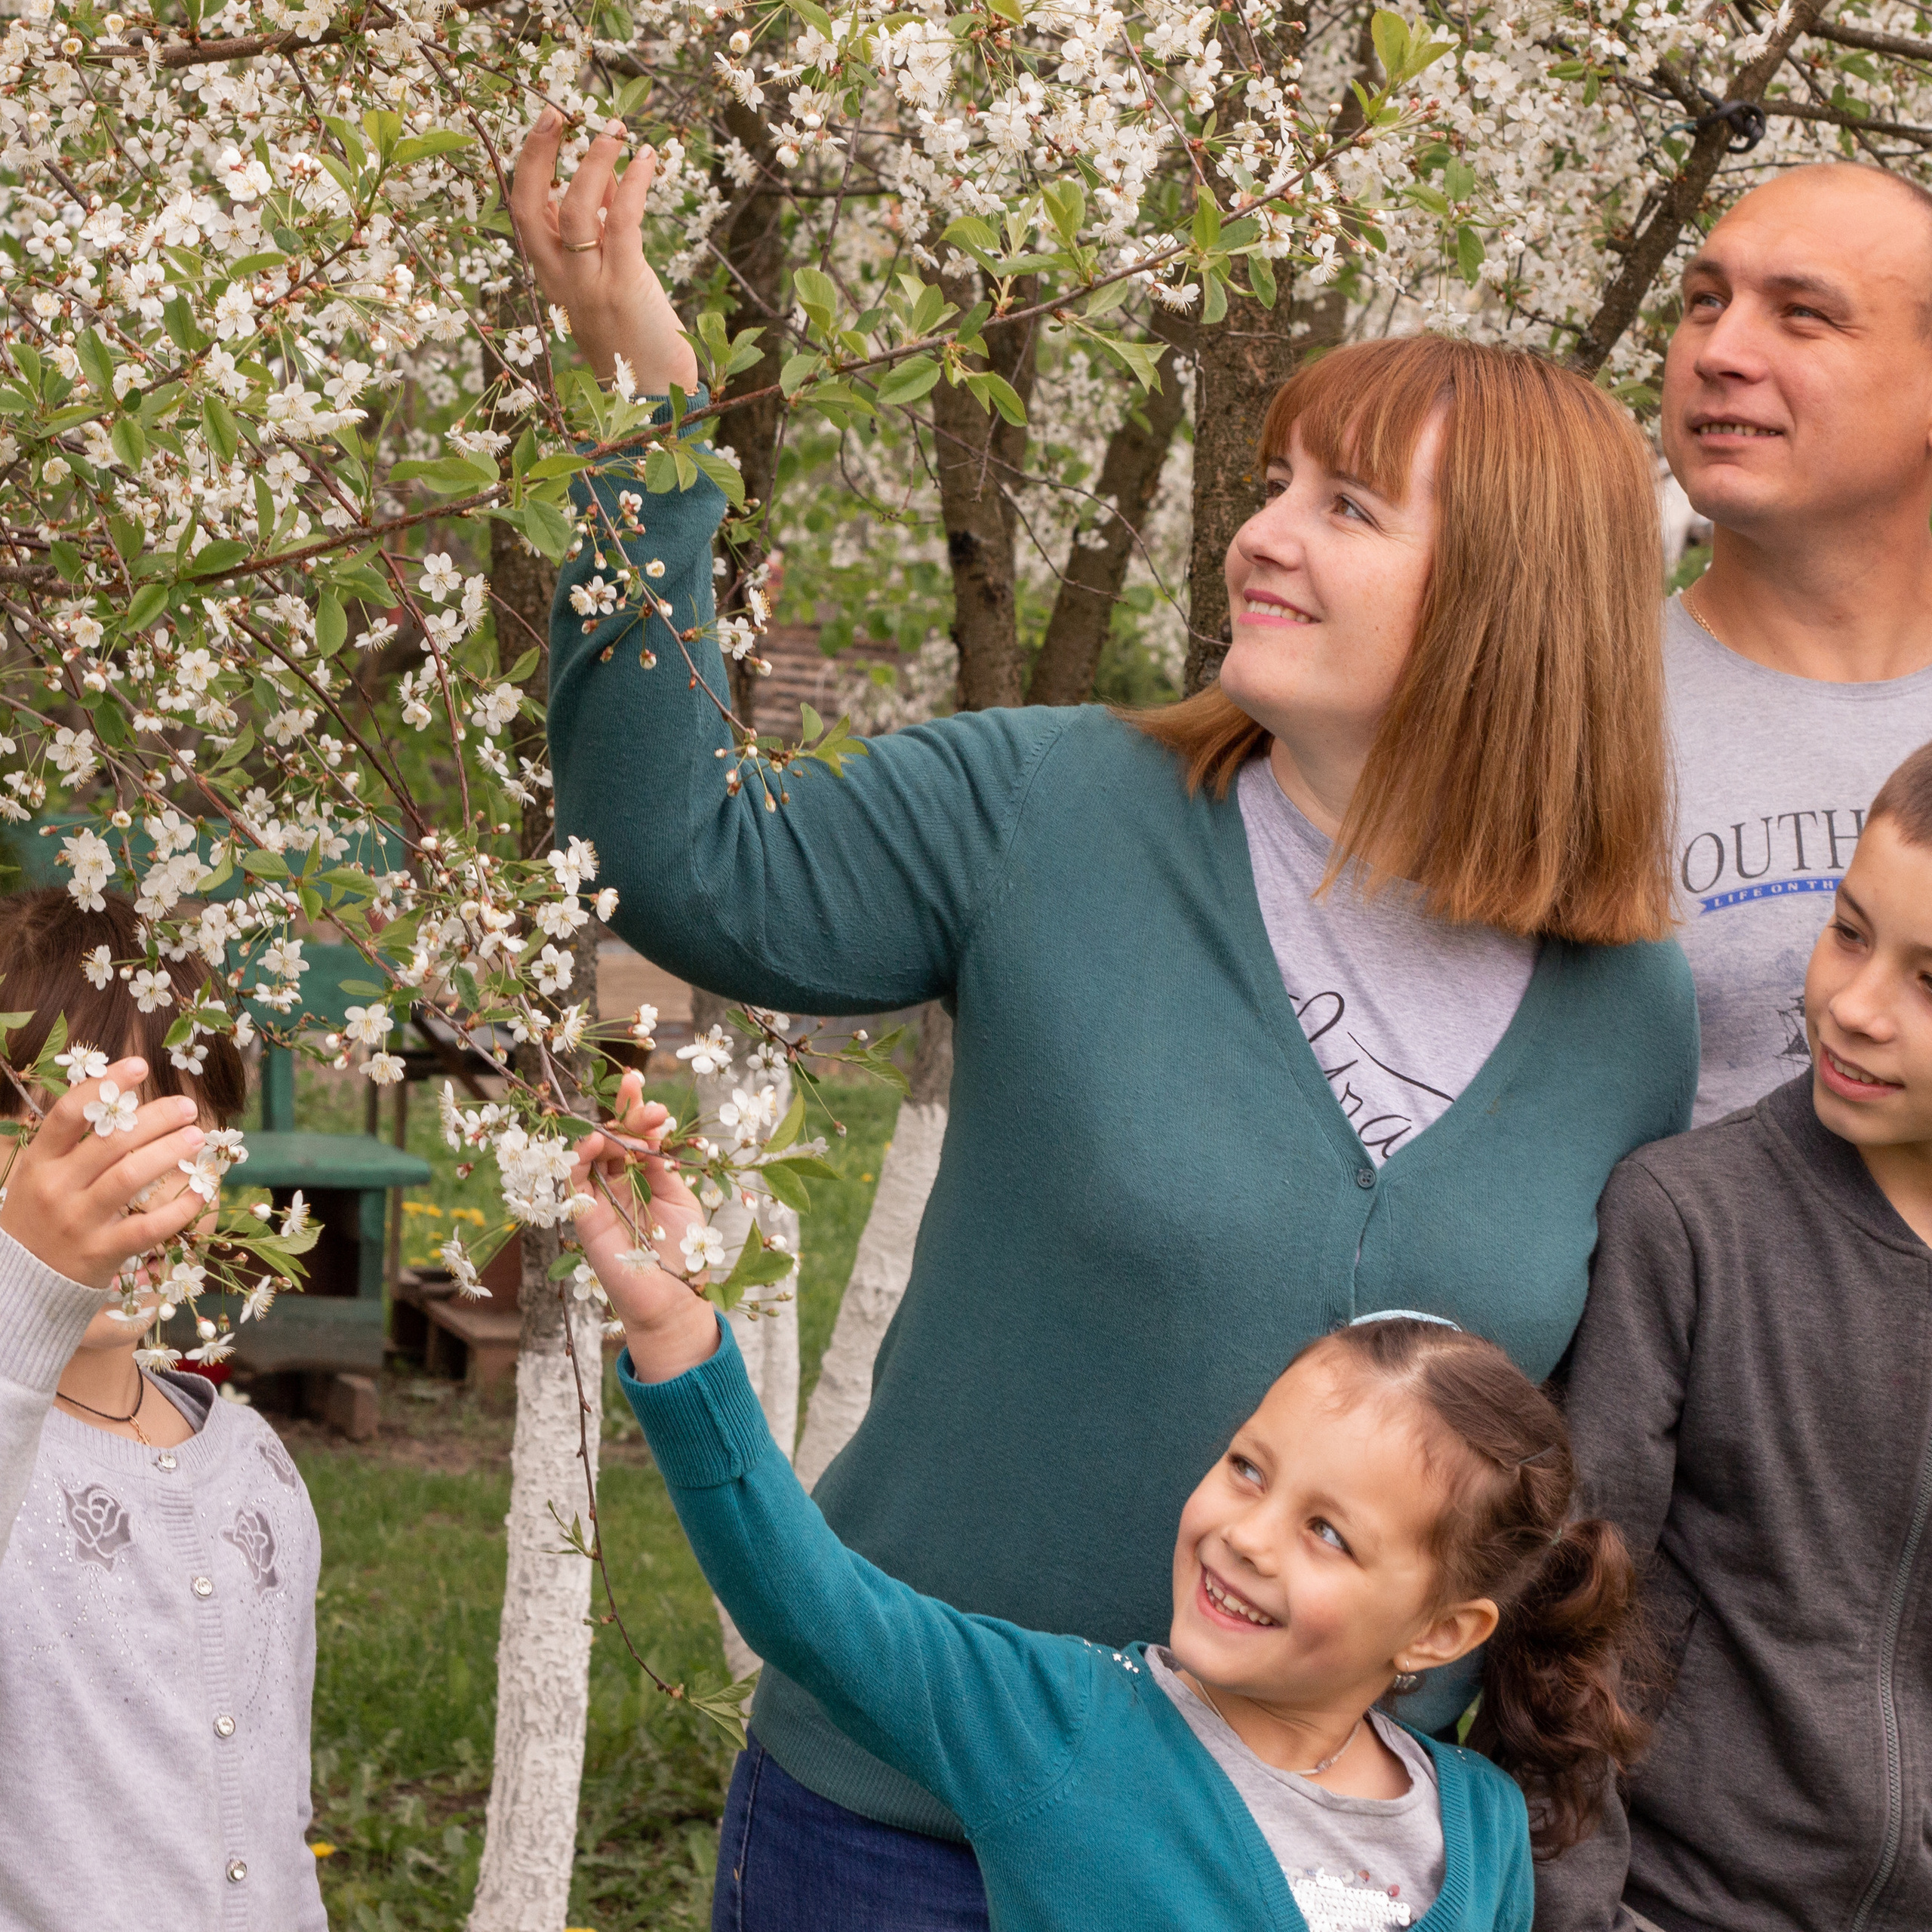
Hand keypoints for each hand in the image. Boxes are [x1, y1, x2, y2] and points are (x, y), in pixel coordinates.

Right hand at [0, 1059, 209, 1290]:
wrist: (17, 1283)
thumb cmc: (39, 1217)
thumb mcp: (40, 1175)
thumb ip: (72, 1144)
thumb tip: (122, 1098)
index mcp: (39, 1163)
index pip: (69, 1114)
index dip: (106, 1085)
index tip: (141, 1065)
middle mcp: (56, 1188)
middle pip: (110, 1141)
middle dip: (155, 1118)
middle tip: (187, 1107)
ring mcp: (78, 1222)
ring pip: (131, 1177)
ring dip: (170, 1152)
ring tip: (196, 1135)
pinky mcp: (101, 1253)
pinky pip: (148, 1227)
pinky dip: (179, 1207)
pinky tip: (199, 1191)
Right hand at [511, 107, 700, 390]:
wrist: (651, 395)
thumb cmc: (633, 335)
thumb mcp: (607, 277)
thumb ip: (599, 234)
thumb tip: (605, 181)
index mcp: (550, 273)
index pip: (523, 209)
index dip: (530, 162)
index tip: (549, 123)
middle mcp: (560, 277)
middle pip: (532, 205)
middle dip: (542, 153)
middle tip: (563, 112)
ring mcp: (588, 284)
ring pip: (576, 208)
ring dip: (595, 163)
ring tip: (618, 132)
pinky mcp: (622, 288)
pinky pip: (621, 222)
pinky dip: (633, 185)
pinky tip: (647, 161)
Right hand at [571, 1071, 718, 1380]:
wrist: (674, 1302)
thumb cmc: (681, 1254)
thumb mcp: (679, 1199)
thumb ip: (662, 1167)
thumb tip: (654, 1133)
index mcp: (638, 1178)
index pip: (630, 1135)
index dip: (632, 1109)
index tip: (638, 1082)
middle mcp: (614, 1185)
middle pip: (608, 1138)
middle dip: (623, 1113)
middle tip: (642, 1098)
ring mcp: (597, 1200)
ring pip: (587, 1154)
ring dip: (604, 1131)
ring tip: (628, 1126)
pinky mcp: (584, 1218)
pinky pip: (572, 1181)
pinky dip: (579, 1157)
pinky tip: (596, 1142)